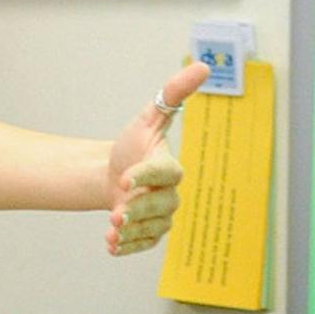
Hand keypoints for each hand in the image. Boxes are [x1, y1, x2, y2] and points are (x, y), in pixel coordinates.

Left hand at [105, 61, 209, 257]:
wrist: (111, 174)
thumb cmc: (131, 146)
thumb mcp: (148, 119)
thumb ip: (173, 94)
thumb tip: (203, 66)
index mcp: (170, 168)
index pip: (165, 173)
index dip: (147, 175)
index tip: (126, 178)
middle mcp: (170, 194)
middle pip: (160, 206)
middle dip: (138, 211)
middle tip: (117, 215)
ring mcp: (161, 216)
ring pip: (152, 227)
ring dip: (131, 232)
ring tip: (111, 231)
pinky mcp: (149, 233)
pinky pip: (144, 243)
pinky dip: (128, 247)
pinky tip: (112, 245)